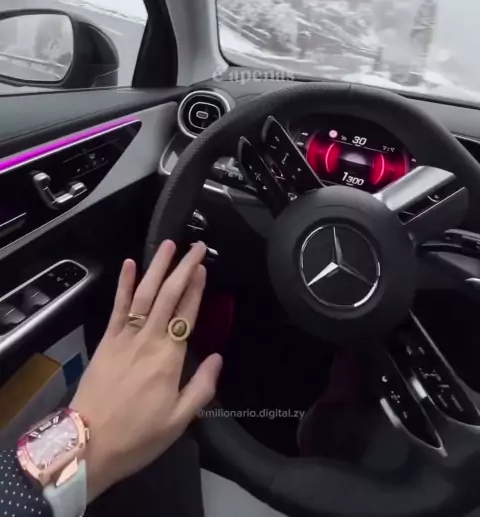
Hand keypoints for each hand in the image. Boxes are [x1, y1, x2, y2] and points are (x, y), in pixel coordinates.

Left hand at [72, 241, 222, 501]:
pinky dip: (124, 284)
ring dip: (157, 267)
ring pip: (144, 294)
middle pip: (168, 296)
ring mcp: (125, 337)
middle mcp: (148, 340)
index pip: (187, 314)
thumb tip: (218, 358)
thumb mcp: (178, 421)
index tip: (204, 267)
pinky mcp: (106, 341)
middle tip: (195, 247)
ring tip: (169, 246)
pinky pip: (118, 307)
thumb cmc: (137, 437)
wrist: (88, 445)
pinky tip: (129, 264)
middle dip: (183, 268)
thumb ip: (202, 387)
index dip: (197, 289)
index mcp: (170, 359)